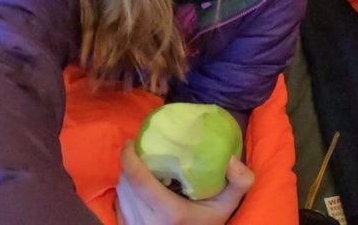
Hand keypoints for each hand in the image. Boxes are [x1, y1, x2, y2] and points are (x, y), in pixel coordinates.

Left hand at [114, 139, 254, 224]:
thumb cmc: (209, 224)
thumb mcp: (228, 205)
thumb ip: (238, 182)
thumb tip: (231, 158)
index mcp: (169, 212)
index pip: (137, 177)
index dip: (128, 155)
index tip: (133, 140)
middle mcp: (147, 221)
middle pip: (126, 182)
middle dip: (130, 163)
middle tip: (141, 152)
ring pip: (121, 193)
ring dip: (127, 177)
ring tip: (140, 168)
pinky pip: (119, 204)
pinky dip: (125, 192)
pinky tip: (137, 189)